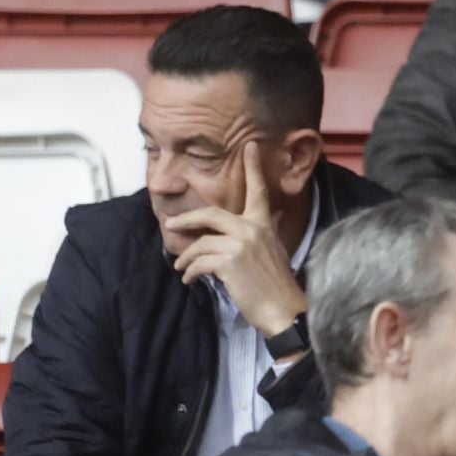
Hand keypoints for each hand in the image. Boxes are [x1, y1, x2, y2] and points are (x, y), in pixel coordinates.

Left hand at [166, 142, 306, 339]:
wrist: (284, 309)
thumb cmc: (277, 284)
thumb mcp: (274, 251)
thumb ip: (266, 232)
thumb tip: (272, 217)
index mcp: (263, 224)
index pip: (257, 190)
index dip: (253, 167)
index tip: (250, 146)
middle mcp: (252, 229)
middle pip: (210, 214)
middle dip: (186, 220)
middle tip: (171, 225)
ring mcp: (241, 244)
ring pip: (200, 243)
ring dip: (186, 258)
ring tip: (182, 269)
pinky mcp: (229, 262)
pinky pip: (199, 262)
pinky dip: (190, 272)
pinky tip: (189, 280)